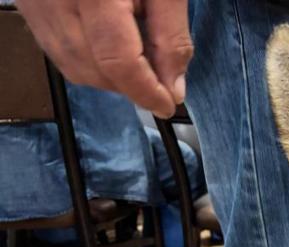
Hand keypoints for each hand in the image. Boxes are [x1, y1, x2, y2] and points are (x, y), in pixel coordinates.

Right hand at [16, 0, 192, 117]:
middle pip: (90, 67)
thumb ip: (171, 35)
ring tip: (137, 62)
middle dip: (127, 86)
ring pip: (68, 61)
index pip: (117, 60)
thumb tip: (172, 88)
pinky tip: (110, 46)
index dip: (144, 91)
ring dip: (107, 77)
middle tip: (158, 81)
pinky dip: (86, 58)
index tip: (167, 105)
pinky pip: (53, 43)